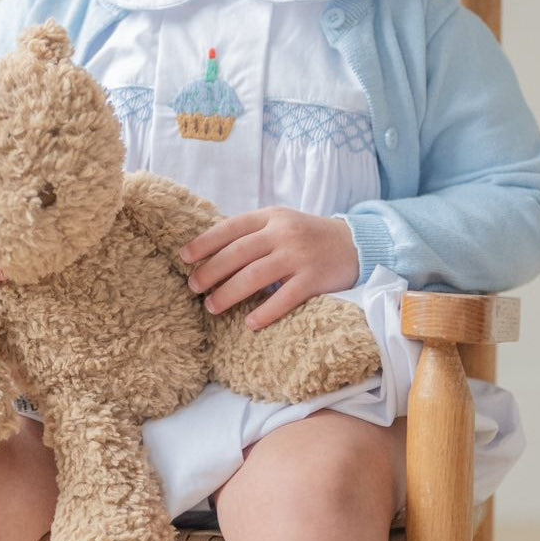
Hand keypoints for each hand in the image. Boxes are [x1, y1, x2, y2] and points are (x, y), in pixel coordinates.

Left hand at [179, 208, 359, 329]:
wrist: (355, 244)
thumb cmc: (308, 237)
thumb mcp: (281, 223)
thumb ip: (252, 233)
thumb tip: (209, 253)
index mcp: (271, 217)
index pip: (231, 227)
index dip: (205, 242)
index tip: (184, 257)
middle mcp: (283, 233)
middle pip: (238, 253)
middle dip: (211, 271)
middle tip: (193, 287)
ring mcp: (299, 255)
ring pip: (255, 275)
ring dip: (229, 293)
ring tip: (212, 307)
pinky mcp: (314, 278)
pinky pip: (284, 298)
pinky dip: (265, 312)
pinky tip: (250, 324)